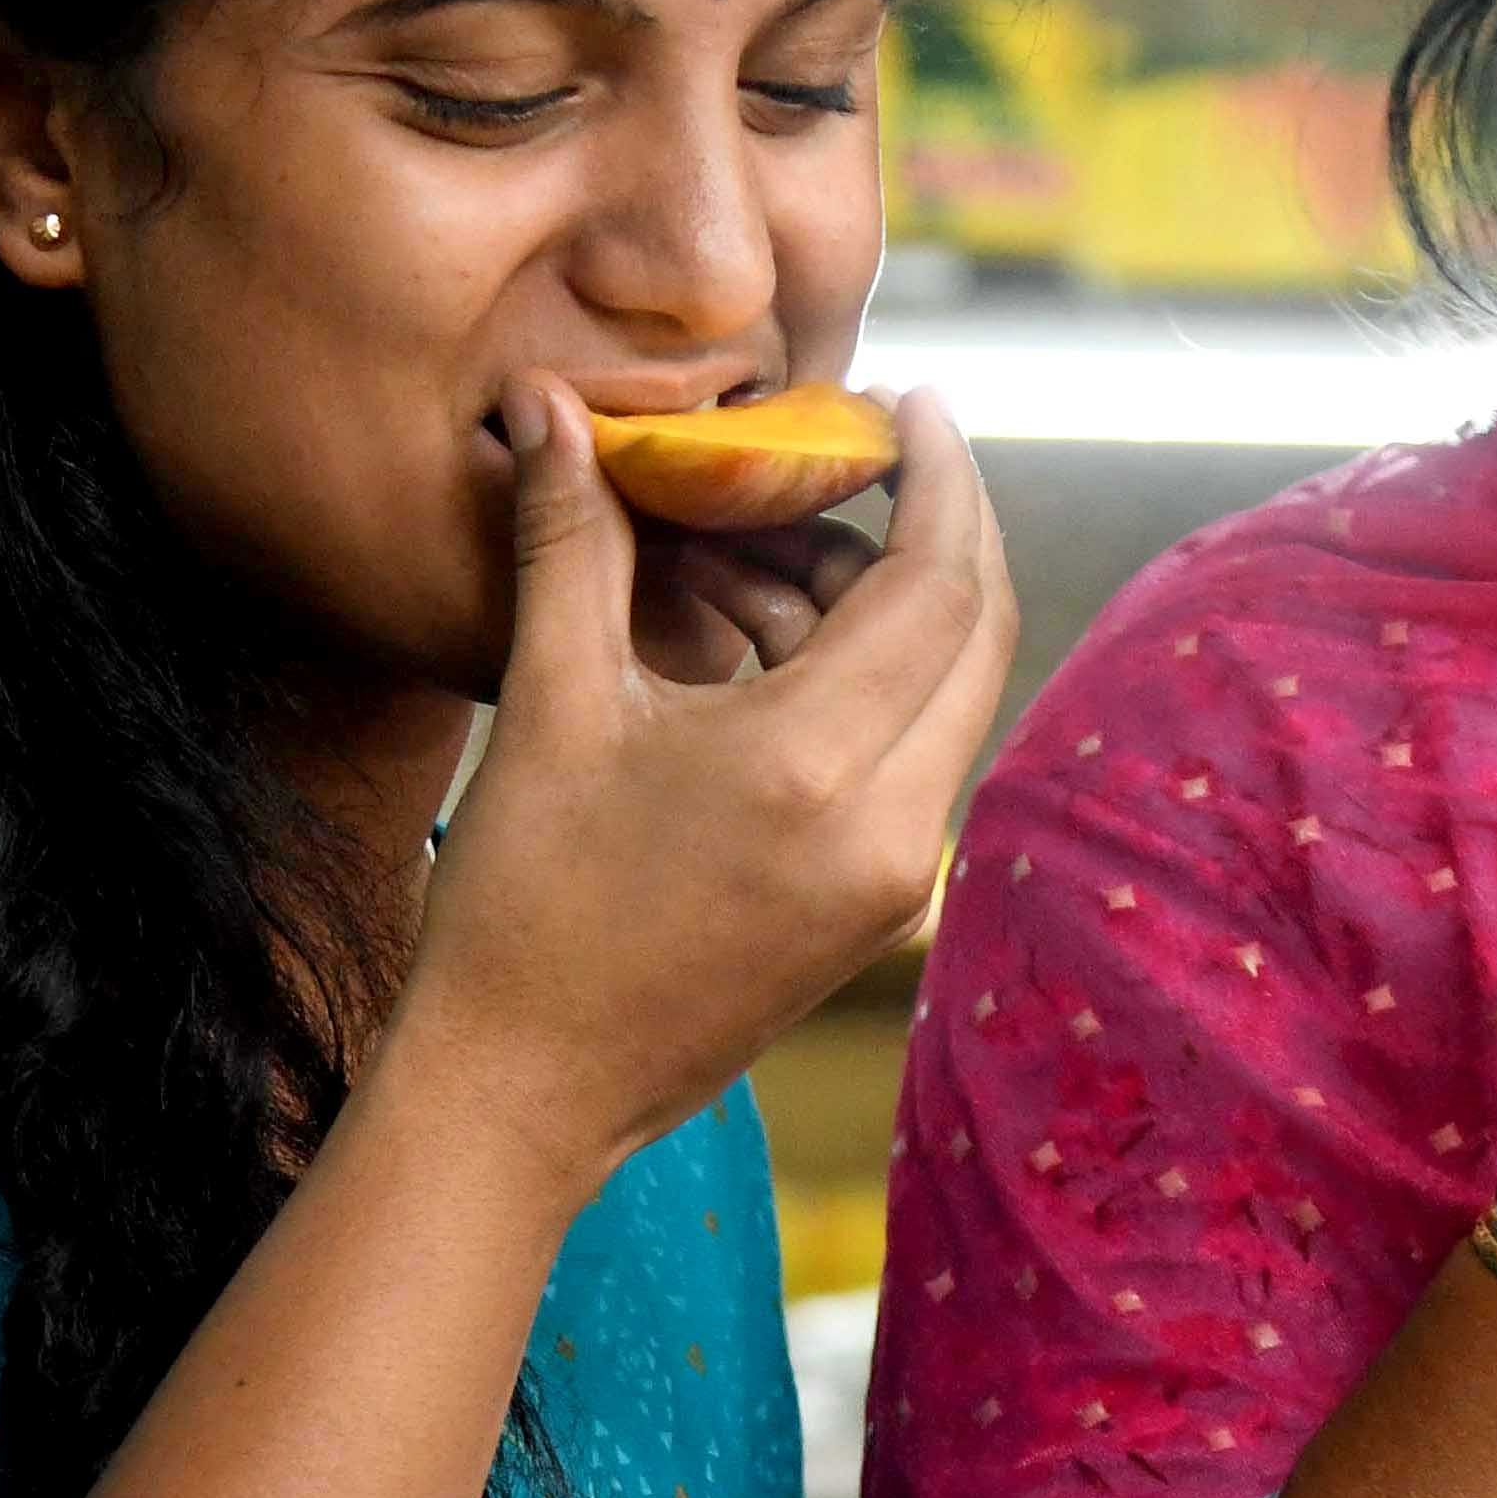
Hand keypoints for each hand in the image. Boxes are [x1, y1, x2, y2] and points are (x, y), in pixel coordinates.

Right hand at [398, 376, 1016, 1197]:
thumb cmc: (521, 905)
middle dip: (930, 528)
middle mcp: (895, 830)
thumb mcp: (550, 705)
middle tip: (864, 453)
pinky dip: (864, 684)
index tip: (913, 403)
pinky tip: (767, 643)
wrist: (522, 1094)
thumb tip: (547, 403)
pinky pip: (913, 759)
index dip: (940, 476)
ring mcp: (901, 883)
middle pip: (975, 633)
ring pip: (947, 695)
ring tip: (764, 551)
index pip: (942, 583)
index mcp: (819, 769)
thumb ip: (570, 539)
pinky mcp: (883, 913)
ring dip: (881, 608)